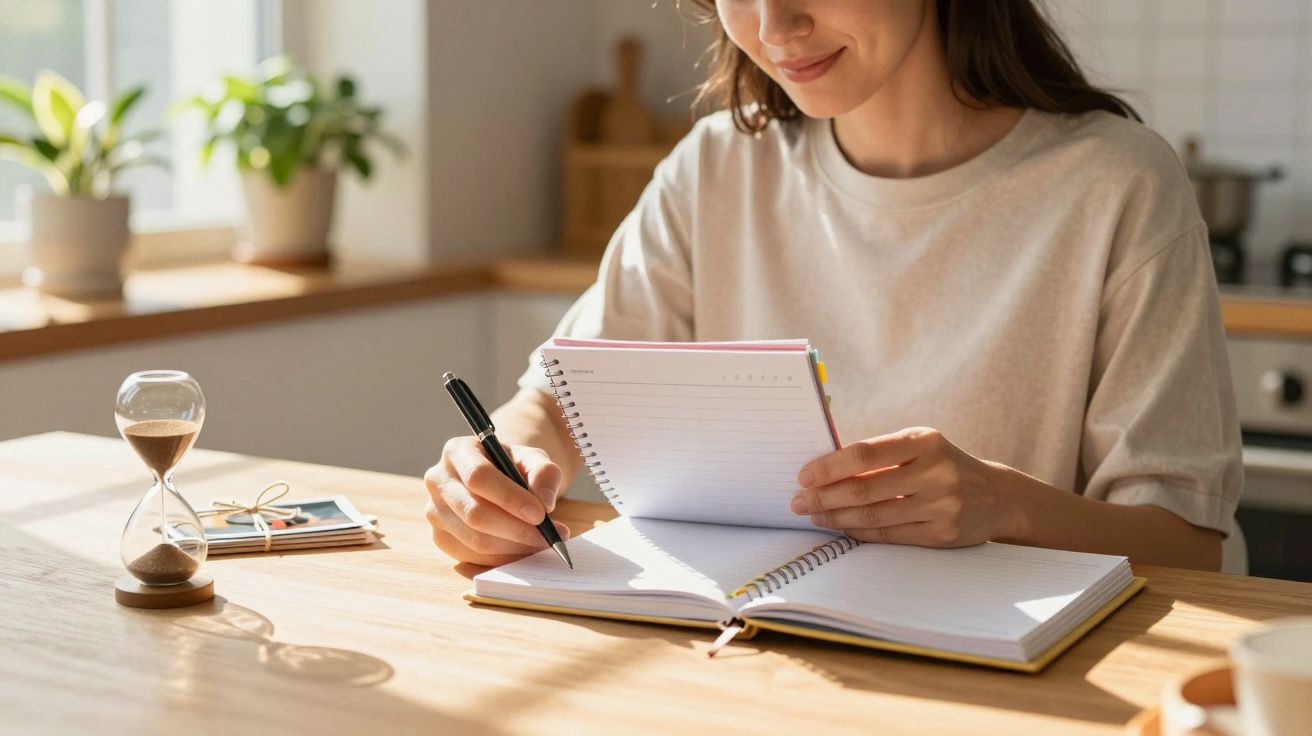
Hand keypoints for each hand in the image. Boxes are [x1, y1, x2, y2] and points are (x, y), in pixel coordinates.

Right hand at [425, 436, 569, 565]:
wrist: (497, 479)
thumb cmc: (513, 467)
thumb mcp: (533, 458)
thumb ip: (544, 473)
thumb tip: (545, 502)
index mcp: (457, 452)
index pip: (478, 476)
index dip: (510, 498)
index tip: (540, 514)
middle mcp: (438, 480)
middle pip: (474, 513)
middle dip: (516, 529)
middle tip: (548, 535)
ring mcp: (435, 511)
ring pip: (475, 540)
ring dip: (514, 547)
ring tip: (542, 542)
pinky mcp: (440, 537)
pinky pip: (473, 557)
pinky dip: (504, 558)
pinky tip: (524, 549)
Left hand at [790, 427, 1018, 546]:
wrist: (996, 496)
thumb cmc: (942, 465)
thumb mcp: (919, 446)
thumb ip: (879, 454)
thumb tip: (824, 469)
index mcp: (925, 442)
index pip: (866, 454)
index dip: (830, 466)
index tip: (804, 475)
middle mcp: (936, 472)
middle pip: (866, 489)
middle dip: (825, 496)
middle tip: (799, 501)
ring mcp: (941, 505)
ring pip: (874, 515)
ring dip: (837, 517)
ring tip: (814, 514)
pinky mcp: (942, 533)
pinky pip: (889, 534)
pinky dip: (859, 531)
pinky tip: (840, 527)